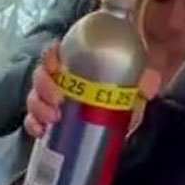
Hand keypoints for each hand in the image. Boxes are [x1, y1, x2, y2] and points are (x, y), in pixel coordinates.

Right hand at [24, 50, 160, 140]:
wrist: (126, 106)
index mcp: (76, 61)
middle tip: (58, 101)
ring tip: (52, 120)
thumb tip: (149, 87)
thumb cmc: (127, 85)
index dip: (50, 58)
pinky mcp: (52, 119)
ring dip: (38, 108)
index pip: (54, 53)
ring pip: (35, 99)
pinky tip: (41, 132)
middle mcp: (61, 78)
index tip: (56, 68)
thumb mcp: (138, 79)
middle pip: (40, 76)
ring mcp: (53, 99)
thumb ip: (146, 79)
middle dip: (43, 88)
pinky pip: (34, 121)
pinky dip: (34, 126)